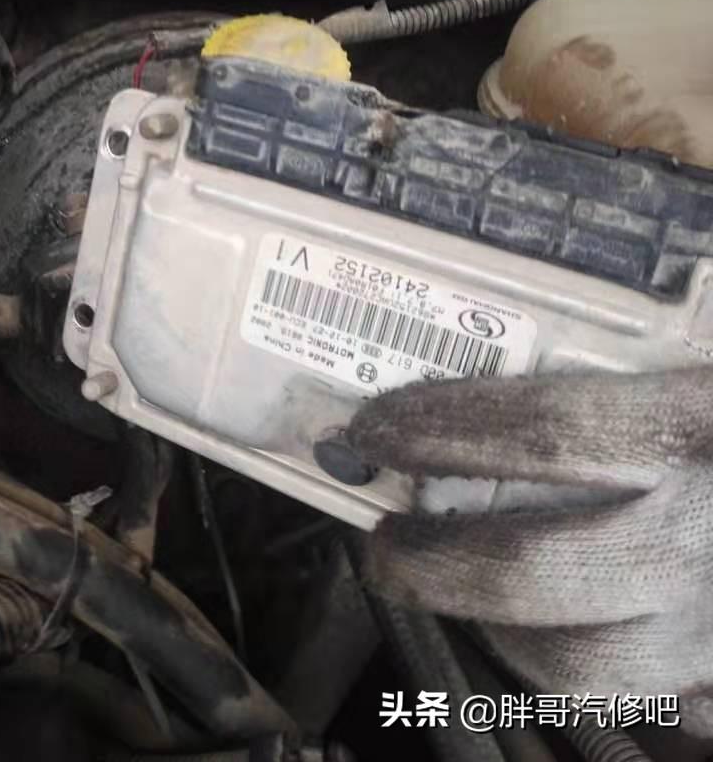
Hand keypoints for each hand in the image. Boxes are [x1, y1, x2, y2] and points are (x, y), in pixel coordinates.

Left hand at [348, 367, 712, 734]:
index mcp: (696, 428)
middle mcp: (702, 534)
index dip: (436, 432)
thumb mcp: (707, 376)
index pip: (537, 432)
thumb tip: (486, 349)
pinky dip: (577, 671)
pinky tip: (555, 636)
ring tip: (463, 596)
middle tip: (385, 542)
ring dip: (495, 632)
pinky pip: (634, 702)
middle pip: (525, 570)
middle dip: (429, 563)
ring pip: (573, 664)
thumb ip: (628, 375)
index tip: (372, 430)